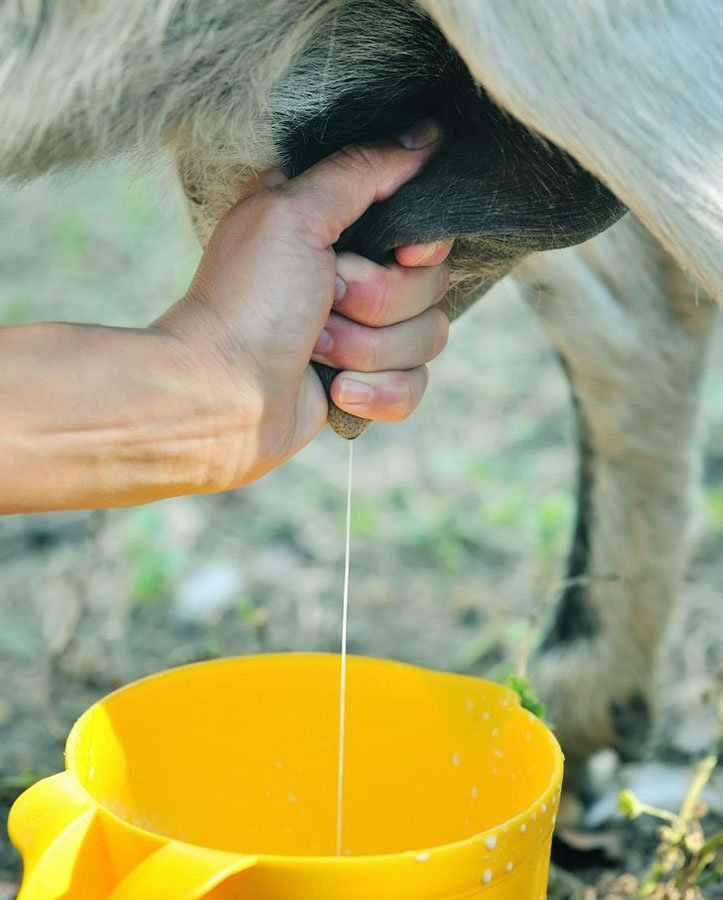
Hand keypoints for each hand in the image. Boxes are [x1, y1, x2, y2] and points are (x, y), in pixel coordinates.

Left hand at [156, 130, 450, 486]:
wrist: (220, 395)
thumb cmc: (249, 301)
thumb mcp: (295, 212)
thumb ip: (361, 170)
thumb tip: (425, 137)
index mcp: (339, 225)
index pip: (424, 226)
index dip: (419, 245)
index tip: (400, 252)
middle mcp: (357, 274)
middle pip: (433, 284)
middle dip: (377, 301)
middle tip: (325, 302)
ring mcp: (364, 332)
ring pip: (428, 337)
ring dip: (367, 348)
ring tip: (316, 348)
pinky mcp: (366, 383)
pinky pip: (414, 386)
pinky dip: (376, 392)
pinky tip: (334, 390)